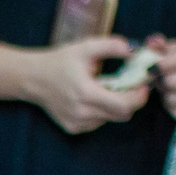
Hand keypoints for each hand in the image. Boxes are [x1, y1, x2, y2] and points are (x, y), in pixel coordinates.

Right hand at [22, 36, 148, 133]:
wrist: (32, 79)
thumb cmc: (59, 61)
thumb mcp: (86, 47)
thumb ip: (112, 46)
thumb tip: (134, 50)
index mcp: (86, 93)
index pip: (124, 105)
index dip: (139, 97)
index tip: (143, 85)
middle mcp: (82, 112)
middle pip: (122, 115)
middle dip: (131, 101)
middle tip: (132, 86)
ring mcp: (77, 123)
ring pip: (111, 119)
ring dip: (116, 106)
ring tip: (108, 89)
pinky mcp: (73, 128)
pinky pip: (98, 122)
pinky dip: (102, 112)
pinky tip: (93, 98)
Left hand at [148, 35, 175, 122]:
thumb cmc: (170, 67)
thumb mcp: (163, 52)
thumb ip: (155, 45)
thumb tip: (152, 41)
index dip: (165, 65)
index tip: (151, 70)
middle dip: (164, 84)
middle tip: (159, 82)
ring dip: (168, 98)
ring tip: (167, 92)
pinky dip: (175, 111)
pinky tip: (173, 103)